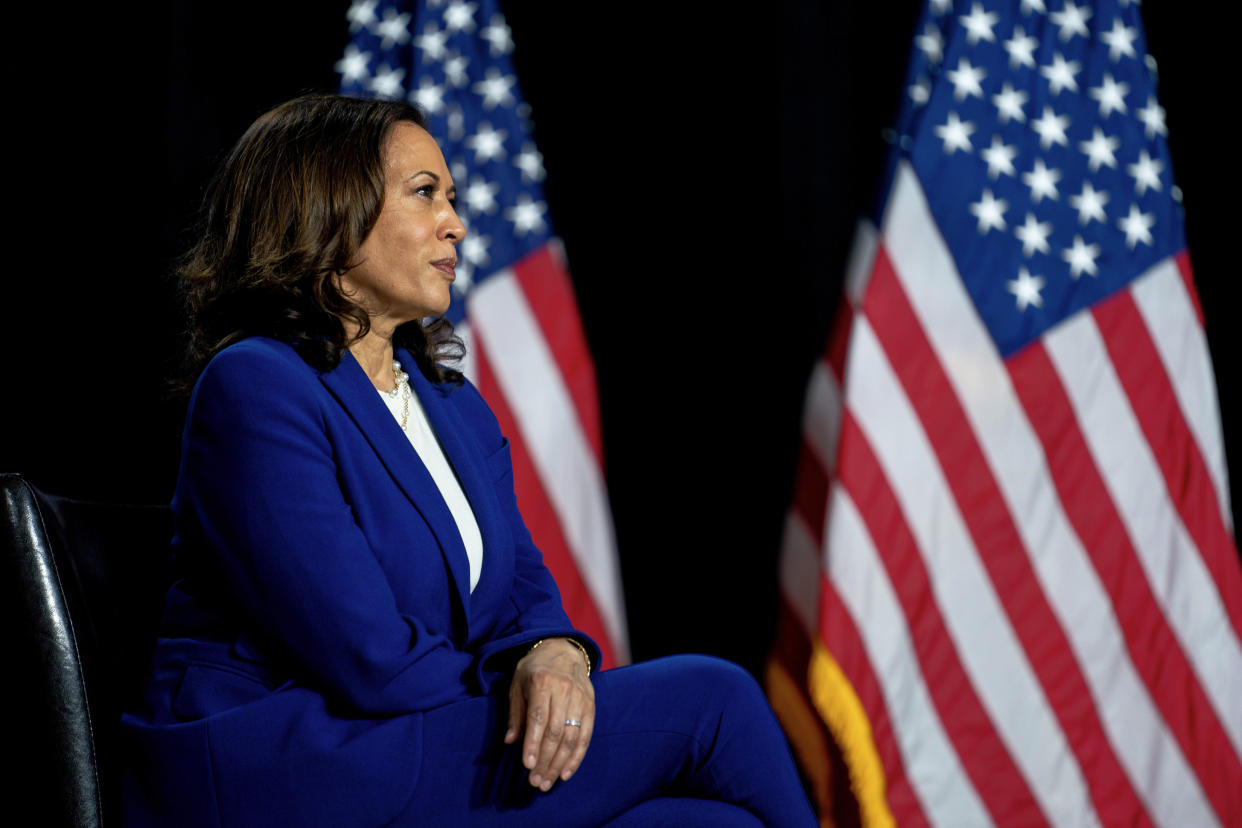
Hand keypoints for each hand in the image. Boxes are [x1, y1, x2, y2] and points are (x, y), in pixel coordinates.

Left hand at [505, 638, 594, 790]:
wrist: (564, 649)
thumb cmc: (535, 668)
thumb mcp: (518, 683)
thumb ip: (516, 712)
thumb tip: (510, 741)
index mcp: (543, 683)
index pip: (539, 718)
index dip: (533, 743)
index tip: (527, 765)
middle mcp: (564, 691)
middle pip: (556, 732)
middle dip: (545, 760)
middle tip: (535, 781)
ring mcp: (580, 699)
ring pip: (572, 737)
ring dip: (559, 763)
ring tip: (547, 782)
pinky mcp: (590, 706)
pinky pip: (586, 736)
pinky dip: (576, 757)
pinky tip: (566, 773)